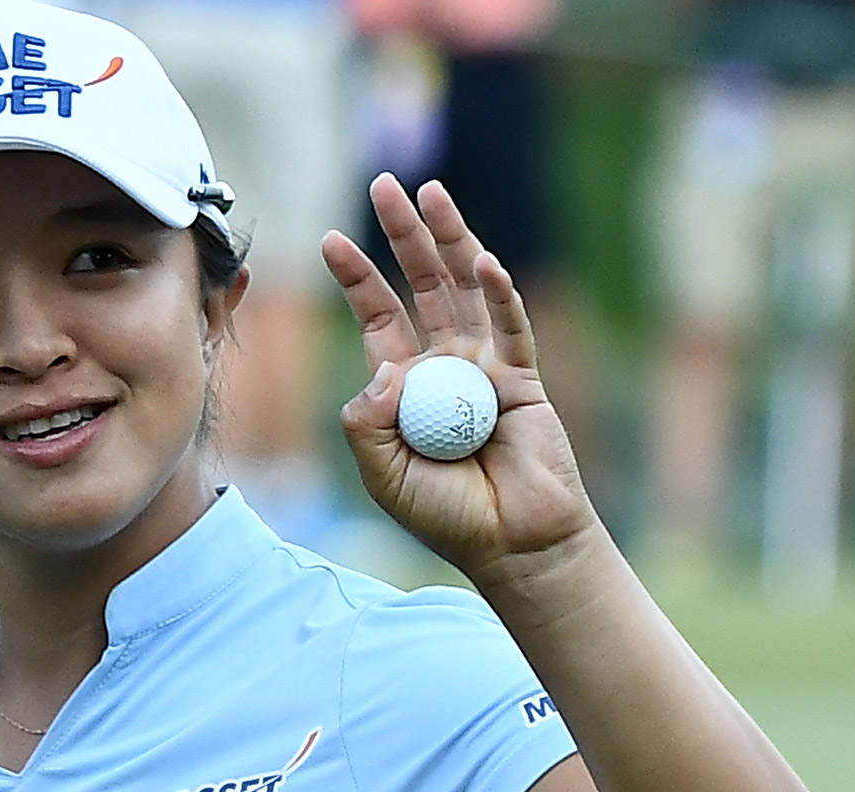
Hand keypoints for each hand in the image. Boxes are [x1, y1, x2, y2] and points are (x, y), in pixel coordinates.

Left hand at [324, 173, 594, 581]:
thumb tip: (383, 371)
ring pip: (466, 289)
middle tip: (384, 184)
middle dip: (403, 235)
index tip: (330, 239)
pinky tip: (483, 262)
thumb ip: (367, 423)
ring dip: (449, 239)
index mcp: (405, 384)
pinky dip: (500, 294)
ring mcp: (487, 367)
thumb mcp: (383, 472)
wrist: (510, 544)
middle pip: (421, 285)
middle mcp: (445, 365)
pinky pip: (511, 327)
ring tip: (429, 192)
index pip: (378, 316)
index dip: (356, 277)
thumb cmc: (445, 514)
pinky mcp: (524, 379)